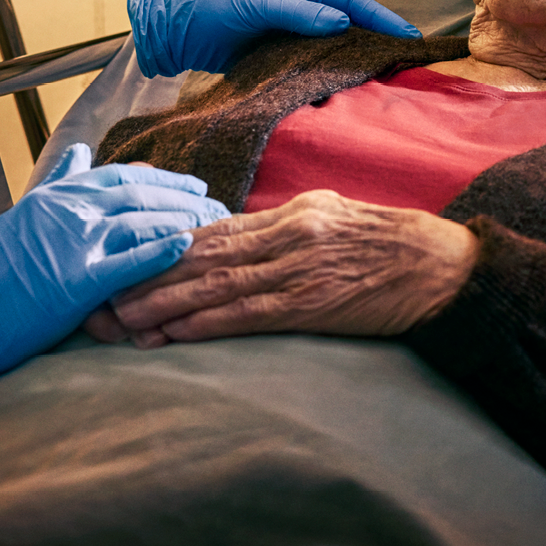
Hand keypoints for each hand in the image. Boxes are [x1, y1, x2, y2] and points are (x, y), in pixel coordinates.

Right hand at [0, 144, 229, 395]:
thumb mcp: (19, 214)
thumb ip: (55, 183)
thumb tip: (79, 150)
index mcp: (56, 196)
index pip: (121, 175)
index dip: (161, 178)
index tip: (189, 184)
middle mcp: (69, 212)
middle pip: (140, 194)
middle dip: (183, 197)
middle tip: (215, 203)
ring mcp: (74, 245)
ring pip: (142, 222)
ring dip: (182, 220)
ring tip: (213, 225)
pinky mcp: (78, 283)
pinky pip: (129, 262)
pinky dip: (161, 251)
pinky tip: (186, 246)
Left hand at [85, 190, 477, 346]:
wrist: (446, 269)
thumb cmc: (394, 248)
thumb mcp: (337, 220)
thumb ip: (288, 229)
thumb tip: (243, 239)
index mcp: (292, 213)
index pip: (213, 229)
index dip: (162, 246)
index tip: (123, 259)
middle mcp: (288, 234)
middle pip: (201, 255)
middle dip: (146, 274)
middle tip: (99, 293)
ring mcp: (299, 268)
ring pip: (214, 285)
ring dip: (162, 304)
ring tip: (120, 319)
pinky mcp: (313, 304)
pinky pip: (248, 314)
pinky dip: (205, 323)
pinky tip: (172, 333)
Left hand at [128, 0, 422, 77]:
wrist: (174, 30)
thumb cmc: (213, 7)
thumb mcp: (256, 6)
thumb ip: (298, 14)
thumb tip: (342, 24)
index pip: (354, 4)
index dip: (384, 20)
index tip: (411, 38)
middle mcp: (302, 12)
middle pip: (351, 27)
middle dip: (380, 41)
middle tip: (412, 63)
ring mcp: (292, 37)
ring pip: (335, 50)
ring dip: (358, 63)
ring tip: (387, 81)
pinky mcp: (278, 61)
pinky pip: (314, 68)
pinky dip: (331, 79)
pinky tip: (345, 94)